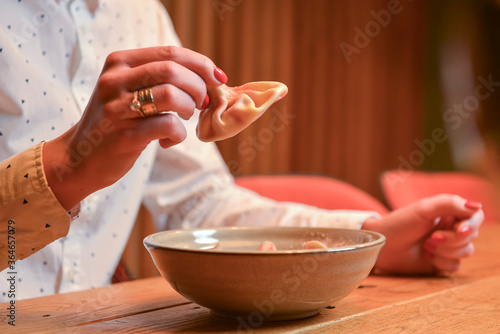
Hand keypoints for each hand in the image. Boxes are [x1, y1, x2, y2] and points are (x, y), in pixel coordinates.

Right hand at [43, 46, 226, 209]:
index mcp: (119, 63)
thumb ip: (160, 78)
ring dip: (188, 108)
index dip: (201, 64)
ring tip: (183, 117)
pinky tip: (169, 140)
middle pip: (173, 71)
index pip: (170, 53)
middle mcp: (115, 81)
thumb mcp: (129, 89)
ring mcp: (117, 108)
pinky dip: (178, 134)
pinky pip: (168, 126)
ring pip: (172, 95)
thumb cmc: (117, 121)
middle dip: (198, 87)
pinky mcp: (124, 136)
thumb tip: (209, 77)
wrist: (81, 157)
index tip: (218, 78)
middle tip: (200, 103)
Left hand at [363, 194, 483, 274]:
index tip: (459, 230)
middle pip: (472, 235)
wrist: (382, 246)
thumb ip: (450, 204)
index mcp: (447, 212)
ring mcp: (445, 246)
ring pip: (466, 251)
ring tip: (426, 246)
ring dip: (446, 251)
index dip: (471, 225)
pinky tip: (427, 257)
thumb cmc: (399, 224)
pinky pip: (456, 266)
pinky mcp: (440, 262)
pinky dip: (443, 262)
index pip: (475, 216)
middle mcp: (449, 228)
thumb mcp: (423, 209)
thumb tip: (476, 207)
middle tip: (431, 238)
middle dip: (453, 240)